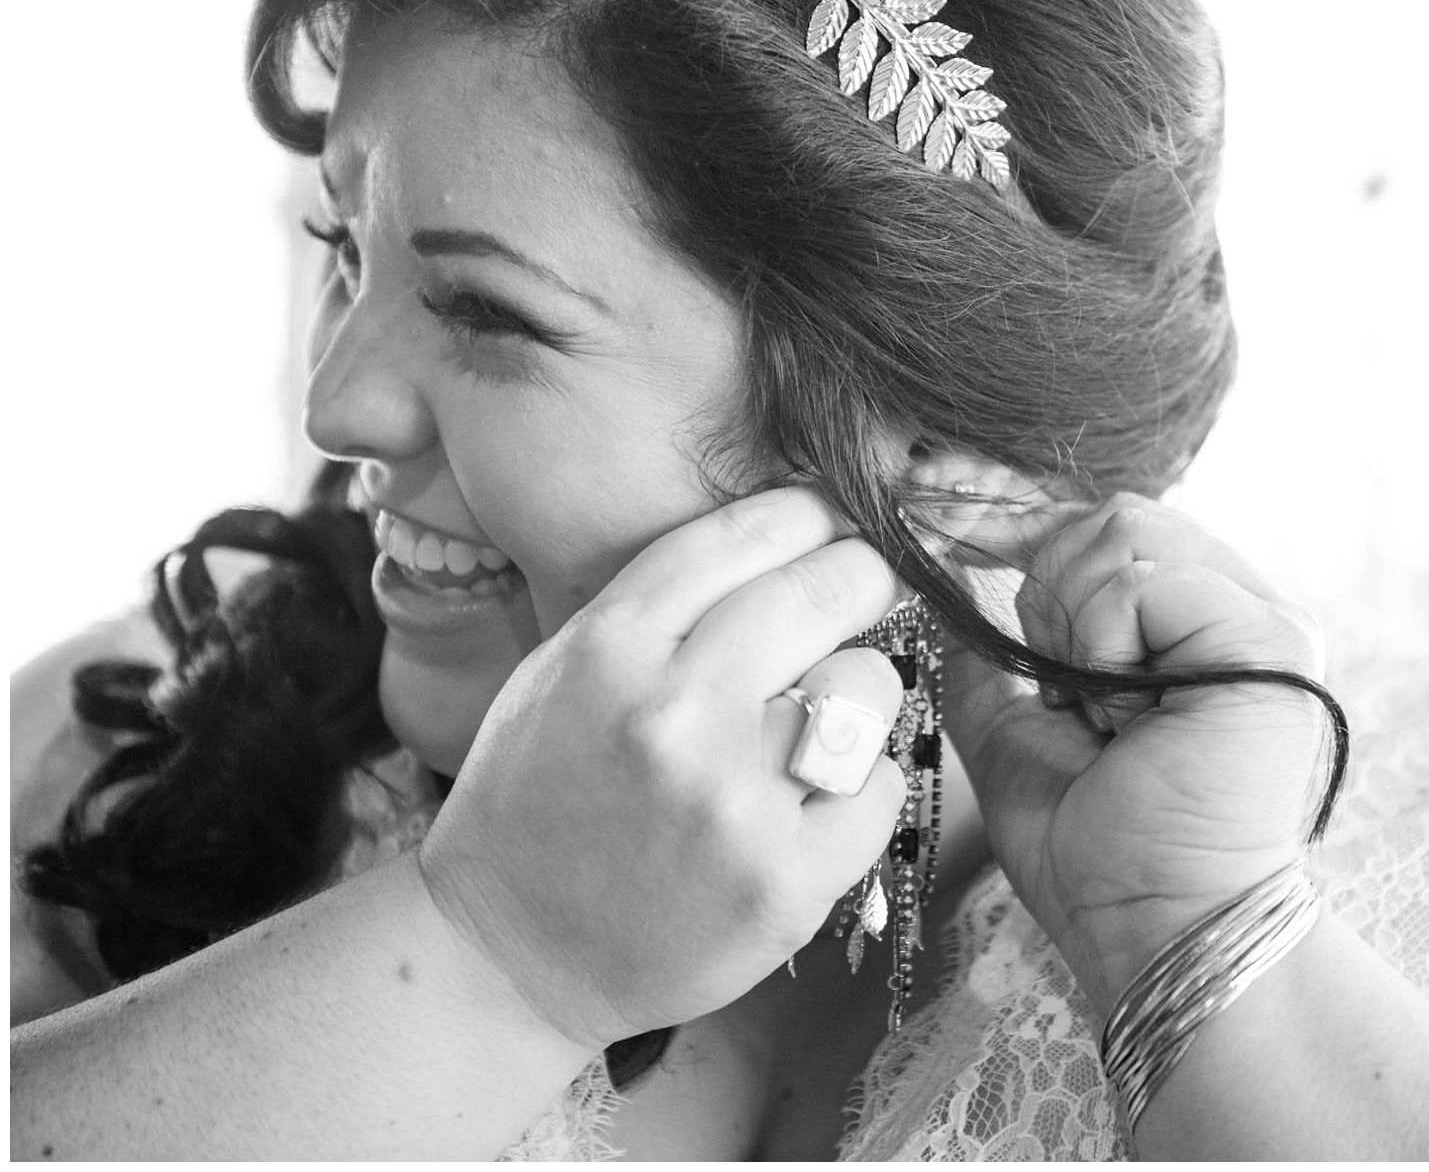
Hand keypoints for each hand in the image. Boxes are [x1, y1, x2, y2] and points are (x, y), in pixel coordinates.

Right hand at [416, 488, 909, 1049]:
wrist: (510, 958)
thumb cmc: (540, 804)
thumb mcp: (564, 673)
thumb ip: (660, 608)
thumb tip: (783, 537)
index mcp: (609, 649)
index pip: (744, 536)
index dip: (809, 512)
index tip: (835, 515)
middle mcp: (674, 713)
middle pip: (824, 590)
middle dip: (863, 572)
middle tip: (870, 580)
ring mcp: (732, 799)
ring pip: (865, 684)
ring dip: (857, 694)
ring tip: (815, 724)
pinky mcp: (785, 879)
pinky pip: (878, 787)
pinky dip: (858, 791)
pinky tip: (811, 806)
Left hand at [945, 494, 1330, 1013]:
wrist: (1155, 931)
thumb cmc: (1097, 860)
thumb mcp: (1016, 736)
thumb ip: (991, 656)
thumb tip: (954, 580)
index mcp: (1189, 630)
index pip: (1108, 531)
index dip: (1021, 523)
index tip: (943, 526)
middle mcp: (1236, 613)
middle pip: (1115, 518)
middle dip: (1048, 586)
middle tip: (1062, 692)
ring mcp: (1263, 622)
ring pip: (1124, 535)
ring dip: (1076, 628)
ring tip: (1107, 718)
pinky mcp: (1273, 641)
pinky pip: (1144, 580)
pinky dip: (1104, 644)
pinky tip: (1124, 714)